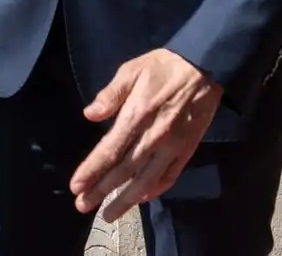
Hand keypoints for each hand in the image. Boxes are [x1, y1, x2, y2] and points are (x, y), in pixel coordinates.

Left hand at [69, 49, 222, 220]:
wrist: (205, 66)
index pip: (109, 151)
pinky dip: (155, 190)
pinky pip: (170, 176)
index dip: (91, 171)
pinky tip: (142, 198)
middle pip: (123, 171)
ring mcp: (172, 147)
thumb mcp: (131, 70)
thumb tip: (90, 114)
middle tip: (83, 206)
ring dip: (126, 199)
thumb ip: (110, 94)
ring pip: (146, 181)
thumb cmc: (163, 66)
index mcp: (135, 117)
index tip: (76, 186)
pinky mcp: (187, 150)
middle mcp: (153, 138)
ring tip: (109, 214)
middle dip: (101, 191)